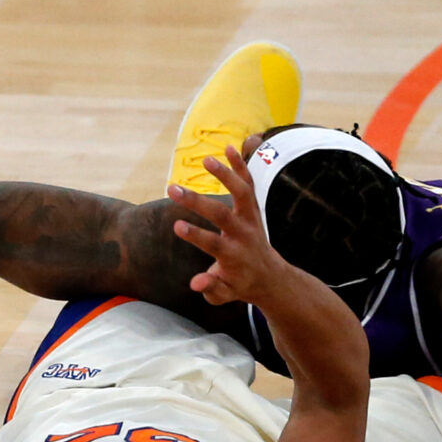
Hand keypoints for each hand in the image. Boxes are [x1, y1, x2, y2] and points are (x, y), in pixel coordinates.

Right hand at [167, 147, 295, 307]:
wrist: (269, 276)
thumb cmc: (240, 285)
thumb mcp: (224, 294)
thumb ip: (211, 288)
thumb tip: (195, 283)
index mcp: (233, 256)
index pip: (214, 244)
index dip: (196, 236)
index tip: (176, 225)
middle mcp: (243, 234)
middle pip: (222, 215)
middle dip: (197, 202)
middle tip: (171, 189)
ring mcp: (251, 219)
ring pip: (242, 192)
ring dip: (226, 174)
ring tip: (206, 159)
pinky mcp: (254, 209)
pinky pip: (249, 184)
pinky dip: (241, 166)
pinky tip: (229, 147)